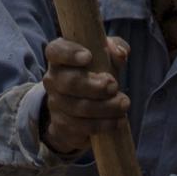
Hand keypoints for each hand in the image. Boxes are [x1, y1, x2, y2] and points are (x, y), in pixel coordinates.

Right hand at [38, 36, 129, 155]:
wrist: (83, 109)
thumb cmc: (96, 74)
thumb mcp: (106, 57)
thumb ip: (115, 47)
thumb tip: (120, 53)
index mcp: (60, 58)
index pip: (56, 50)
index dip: (70, 53)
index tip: (88, 57)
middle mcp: (53, 79)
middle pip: (68, 82)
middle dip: (94, 86)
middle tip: (114, 86)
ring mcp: (55, 103)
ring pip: (77, 107)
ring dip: (105, 107)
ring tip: (123, 105)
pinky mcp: (62, 125)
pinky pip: (81, 127)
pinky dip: (102, 125)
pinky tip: (117, 121)